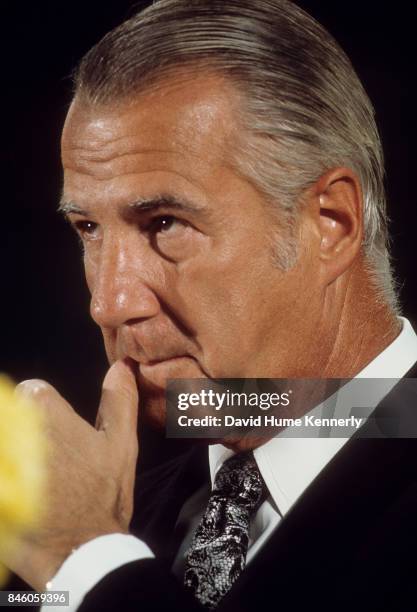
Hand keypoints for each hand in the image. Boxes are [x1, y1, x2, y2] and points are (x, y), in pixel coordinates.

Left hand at [4, 360, 138, 590]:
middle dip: (23, 435)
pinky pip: (2, 476)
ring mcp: (3, 462)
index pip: (29, 393)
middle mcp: (12, 431)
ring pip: (4, 441)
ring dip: (15, 455)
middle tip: (46, 465)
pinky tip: (19, 493)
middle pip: (8, 418)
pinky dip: (9, 485)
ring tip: (32, 481)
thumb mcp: (122, 444)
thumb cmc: (103, 496)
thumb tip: (121, 365)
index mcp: (45, 411)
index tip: (56, 437)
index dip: (44, 414)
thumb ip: (120, 400)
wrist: (80, 553)